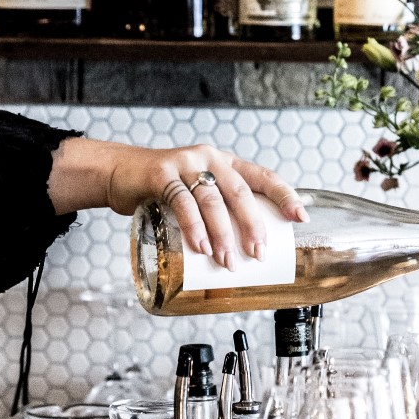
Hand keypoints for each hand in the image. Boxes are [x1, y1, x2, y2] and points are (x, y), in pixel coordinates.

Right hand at [49, 139, 308, 267]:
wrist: (118, 174)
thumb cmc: (163, 190)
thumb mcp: (196, 193)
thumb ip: (217, 210)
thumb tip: (242, 252)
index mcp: (225, 163)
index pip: (262, 176)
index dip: (284, 195)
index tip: (300, 217)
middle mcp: (210, 158)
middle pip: (239, 192)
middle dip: (252, 225)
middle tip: (258, 253)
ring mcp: (185, 163)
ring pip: (212, 199)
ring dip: (222, 233)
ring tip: (227, 260)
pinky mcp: (161, 173)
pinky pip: (181, 200)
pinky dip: (193, 225)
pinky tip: (200, 246)